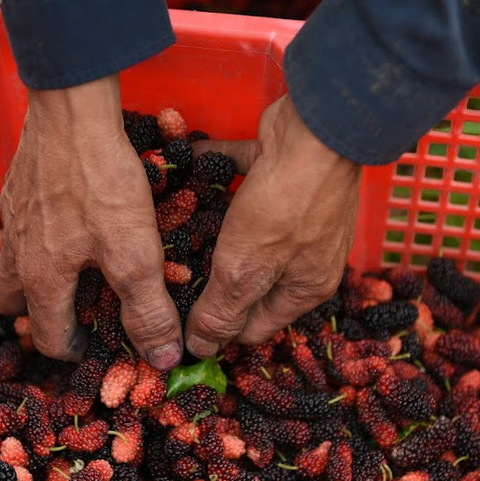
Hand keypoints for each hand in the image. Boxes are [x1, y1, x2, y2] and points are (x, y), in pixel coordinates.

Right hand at [0, 75, 182, 368]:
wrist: (73, 111)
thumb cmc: (102, 184)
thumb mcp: (134, 254)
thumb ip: (146, 309)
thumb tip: (162, 360)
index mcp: (41, 278)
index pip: (46, 336)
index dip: (73, 351)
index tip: (98, 347)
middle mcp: (17, 251)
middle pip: (8, 301)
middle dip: (34, 315)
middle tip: (72, 308)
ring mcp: (14, 214)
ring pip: (11, 260)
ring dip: (34, 272)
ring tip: (73, 264)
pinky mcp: (19, 182)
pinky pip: (21, 222)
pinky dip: (40, 233)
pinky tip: (72, 214)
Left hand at [185, 95, 361, 355]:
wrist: (317, 129)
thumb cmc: (286, 205)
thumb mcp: (246, 268)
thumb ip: (222, 310)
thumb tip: (201, 351)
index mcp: (305, 287)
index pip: (255, 327)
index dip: (217, 331)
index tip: (175, 326)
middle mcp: (304, 254)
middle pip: (247, 280)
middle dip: (208, 279)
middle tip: (162, 280)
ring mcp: (293, 212)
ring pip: (242, 231)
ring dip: (209, 228)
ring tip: (165, 232)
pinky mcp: (278, 173)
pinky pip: (239, 181)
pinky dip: (214, 175)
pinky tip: (180, 167)